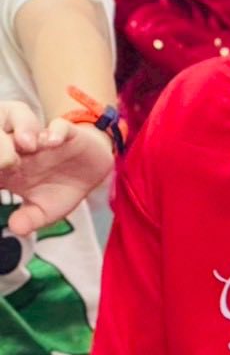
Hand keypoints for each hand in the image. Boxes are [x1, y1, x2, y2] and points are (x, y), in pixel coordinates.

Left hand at [0, 102, 112, 235]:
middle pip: (3, 146)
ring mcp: (43, 143)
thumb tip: (15, 228)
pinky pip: (57, 126)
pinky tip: (53, 142)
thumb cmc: (63, 189)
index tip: (0, 183)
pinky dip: (55, 131)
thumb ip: (30, 219)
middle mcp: (22, 154)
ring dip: (22, 136)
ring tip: (27, 147)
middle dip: (2, 152)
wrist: (95, 171)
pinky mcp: (66, 134)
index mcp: (9, 172)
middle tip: (7, 164)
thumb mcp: (47, 211)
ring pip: (24, 131)